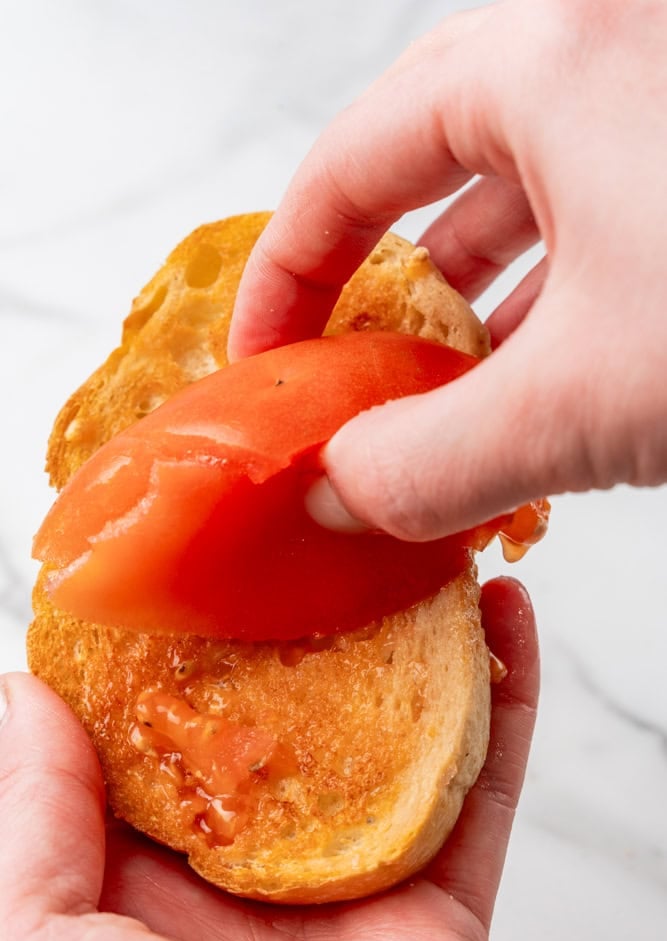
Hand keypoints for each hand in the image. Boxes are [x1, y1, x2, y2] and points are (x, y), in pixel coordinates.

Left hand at [2, 578, 536, 940]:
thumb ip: (21, 820)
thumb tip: (23, 694)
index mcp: (133, 875)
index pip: (156, 722)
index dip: (176, 632)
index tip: (203, 545)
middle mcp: (239, 868)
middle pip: (284, 710)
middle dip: (305, 619)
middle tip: (323, 525)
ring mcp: (343, 884)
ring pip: (389, 730)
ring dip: (414, 638)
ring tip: (421, 547)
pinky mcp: (434, 911)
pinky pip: (478, 790)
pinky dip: (501, 704)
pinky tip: (503, 622)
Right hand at [228, 0, 666, 540]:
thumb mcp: (578, 403)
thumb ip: (430, 461)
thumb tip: (344, 490)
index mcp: (550, 61)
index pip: (350, 161)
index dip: (286, 273)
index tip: (264, 355)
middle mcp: (607, 45)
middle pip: (433, 154)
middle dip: (382, 274)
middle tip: (344, 357)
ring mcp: (661, 91)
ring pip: (526, 183)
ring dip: (474, 293)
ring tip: (441, 383)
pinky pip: (598, 201)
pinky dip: (554, 288)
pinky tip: (543, 367)